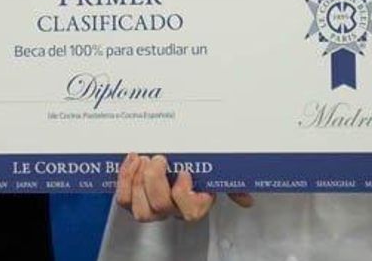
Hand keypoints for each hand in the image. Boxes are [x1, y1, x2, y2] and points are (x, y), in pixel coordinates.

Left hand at [113, 153, 252, 222]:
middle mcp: (171, 210)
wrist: (172, 161)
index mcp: (193, 205)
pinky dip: (124, 180)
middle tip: (159, 158)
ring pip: (140, 210)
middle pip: (160, 207)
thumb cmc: (195, 169)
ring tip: (142, 158)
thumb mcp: (215, 174)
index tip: (185, 172)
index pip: (190, 212)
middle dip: (156, 181)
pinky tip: (132, 160)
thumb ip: (231, 185)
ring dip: (137, 181)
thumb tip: (247, 199)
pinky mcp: (132, 199)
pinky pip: (123, 199)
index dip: (184, 194)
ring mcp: (150, 207)